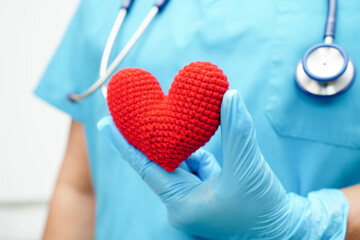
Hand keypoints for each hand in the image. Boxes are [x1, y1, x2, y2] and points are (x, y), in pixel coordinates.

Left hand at [98, 90, 348, 238]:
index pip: (144, 167)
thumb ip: (237, 130)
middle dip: (156, 136)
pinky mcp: (205, 194)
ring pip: (179, 163)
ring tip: (186, 120)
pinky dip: (197, 152)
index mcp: (181, 204)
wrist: (283, 230)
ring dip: (183, 143)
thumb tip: (229, 96)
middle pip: (160, 163)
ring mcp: (192, 200)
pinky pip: (193, 168)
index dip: (124, 143)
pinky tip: (203, 141)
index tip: (105, 122)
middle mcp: (181, 203)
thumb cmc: (262, 208)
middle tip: (146, 108)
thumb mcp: (248, 167)